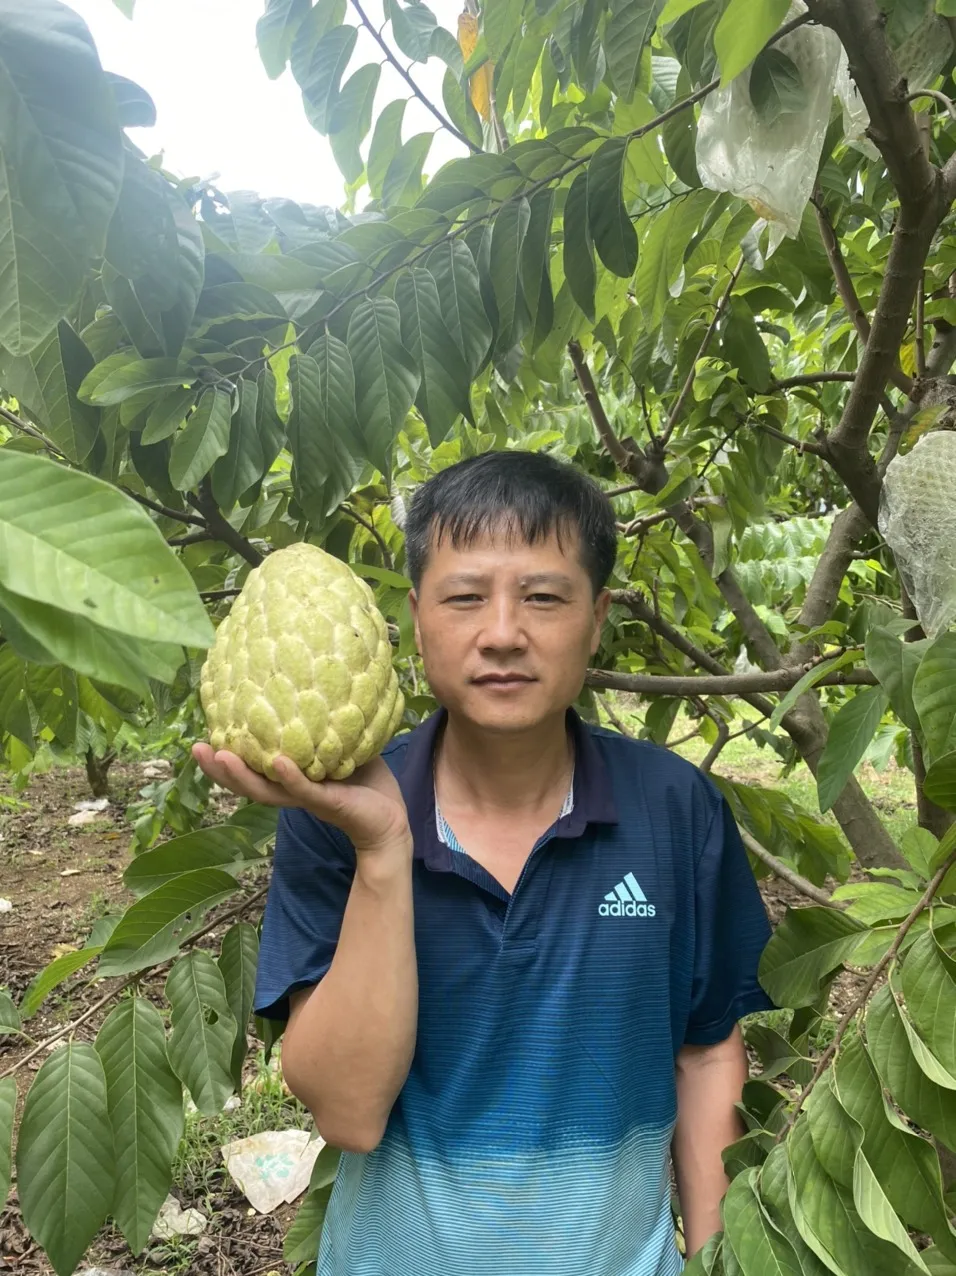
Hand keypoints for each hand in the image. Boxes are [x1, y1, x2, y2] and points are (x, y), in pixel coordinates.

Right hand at [192, 744, 410, 857]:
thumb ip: (326, 724)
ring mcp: (306, 798)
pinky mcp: (327, 802)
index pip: (250, 768)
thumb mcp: (341, 747)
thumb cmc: (366, 782)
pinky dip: (290, 777)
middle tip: (196, 749)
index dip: (224, 758)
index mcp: (289, 779)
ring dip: (242, 775)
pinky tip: (278, 763)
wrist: (390, 819)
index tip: (201, 737)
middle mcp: (291, 791)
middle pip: (246, 783)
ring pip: (266, 791)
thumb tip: (318, 683)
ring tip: (222, 756)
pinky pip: (304, 790)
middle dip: (218, 769)